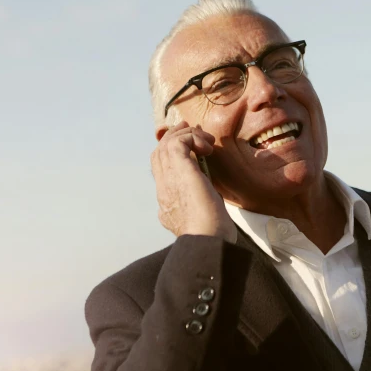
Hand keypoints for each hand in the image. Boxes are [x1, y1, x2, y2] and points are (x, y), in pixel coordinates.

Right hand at [150, 121, 236, 240]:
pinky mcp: (181, 172)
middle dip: (175, 137)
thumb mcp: (200, 218)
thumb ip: (196, 208)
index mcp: (166, 201)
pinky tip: (206, 146)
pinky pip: (178, 144)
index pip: (160, 169)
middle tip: (192, 130)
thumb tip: (201, 196)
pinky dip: (191, 138)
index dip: (171, 153)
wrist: (209, 240)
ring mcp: (169, 180)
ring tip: (205, 139)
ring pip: (166, 145)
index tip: (190, 144)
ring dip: (185, 135)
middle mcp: (163, 189)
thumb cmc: (212, 235)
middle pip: (159, 153)